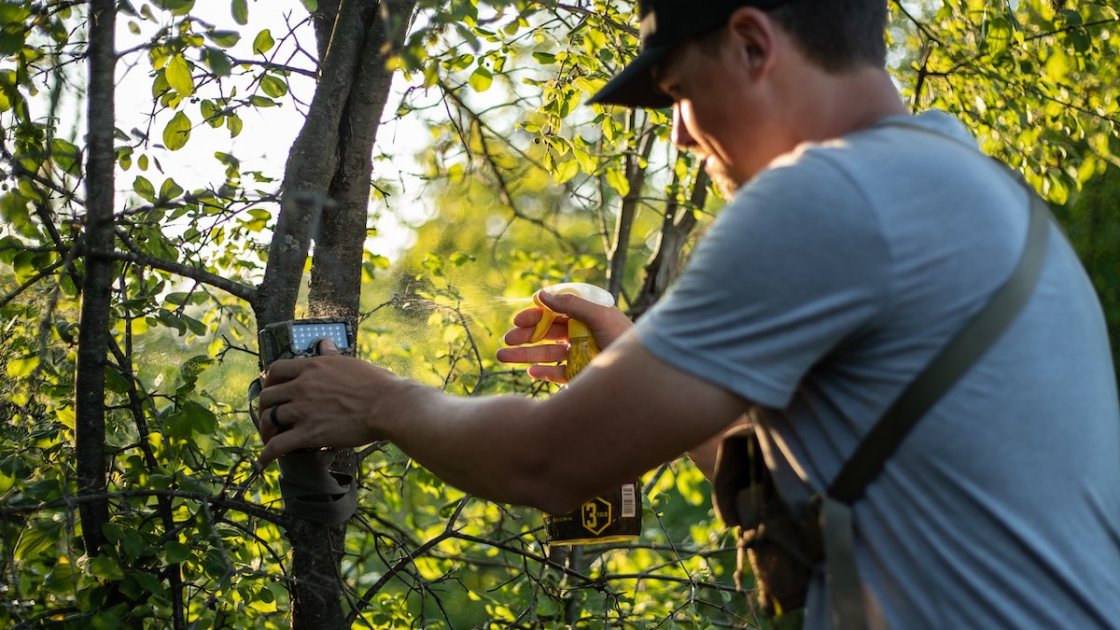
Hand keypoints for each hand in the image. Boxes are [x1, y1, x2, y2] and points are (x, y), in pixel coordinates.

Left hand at [256, 339, 403, 467]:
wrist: (388, 405)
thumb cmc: (376, 384)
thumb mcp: (350, 362)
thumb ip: (331, 354)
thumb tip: (325, 343)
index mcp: (312, 367)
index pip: (276, 370)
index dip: (269, 381)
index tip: (272, 389)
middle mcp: (302, 387)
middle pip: (266, 396)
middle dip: (264, 407)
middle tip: (269, 415)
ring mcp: (303, 410)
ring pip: (268, 419)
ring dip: (266, 430)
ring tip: (269, 437)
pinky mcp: (309, 434)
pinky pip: (278, 445)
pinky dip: (267, 454)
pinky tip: (265, 461)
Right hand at [496, 290, 631, 382]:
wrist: (641, 375)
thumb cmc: (624, 339)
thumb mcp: (600, 316)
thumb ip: (571, 304)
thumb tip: (541, 294)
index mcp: (585, 316)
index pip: (554, 312)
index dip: (535, 315)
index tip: (518, 320)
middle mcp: (580, 334)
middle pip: (546, 333)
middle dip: (525, 335)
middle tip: (507, 340)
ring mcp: (579, 355)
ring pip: (546, 353)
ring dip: (524, 354)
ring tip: (502, 356)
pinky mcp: (580, 375)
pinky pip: (556, 373)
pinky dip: (542, 372)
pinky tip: (530, 371)